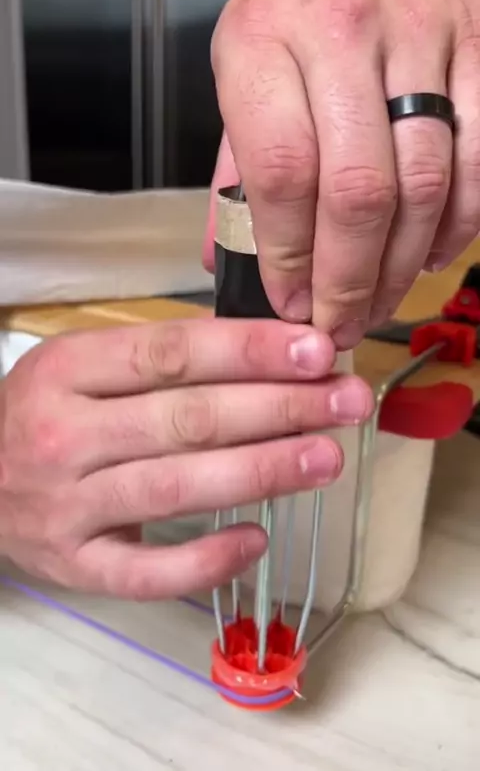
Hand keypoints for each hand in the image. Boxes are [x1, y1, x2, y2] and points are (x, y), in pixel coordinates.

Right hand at [0, 320, 372, 598]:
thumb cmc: (43, 412)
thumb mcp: (81, 364)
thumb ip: (158, 357)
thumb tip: (267, 353)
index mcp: (68, 369)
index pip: (173, 353)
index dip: (251, 351)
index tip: (318, 350)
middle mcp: (65, 435)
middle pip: (187, 419)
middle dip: (279, 408)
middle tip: (346, 402)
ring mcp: (67, 506)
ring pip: (177, 488)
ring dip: (262, 472)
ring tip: (326, 458)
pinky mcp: (74, 566)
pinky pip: (146, 572)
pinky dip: (205, 560)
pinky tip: (257, 540)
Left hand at [209, 0, 479, 347]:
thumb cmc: (296, 3)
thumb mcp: (240, 66)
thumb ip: (235, 165)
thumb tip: (229, 261)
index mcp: (266, 42)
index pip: (279, 172)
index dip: (288, 255)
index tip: (288, 303)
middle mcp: (345, 37)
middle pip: (356, 190)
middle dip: (347, 279)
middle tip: (338, 325)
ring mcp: (424, 38)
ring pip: (425, 184)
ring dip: (403, 266)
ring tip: (379, 304)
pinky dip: (461, 224)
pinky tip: (433, 256)